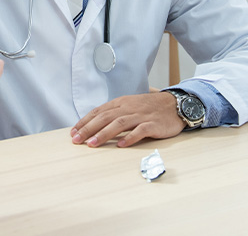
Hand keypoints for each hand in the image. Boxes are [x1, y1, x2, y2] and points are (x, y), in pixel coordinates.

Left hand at [70, 91, 185, 147]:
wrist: (174, 104)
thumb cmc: (148, 108)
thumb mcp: (128, 106)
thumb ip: (113, 113)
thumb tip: (94, 125)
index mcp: (120, 103)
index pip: (98, 112)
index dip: (85, 122)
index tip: (73, 132)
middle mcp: (128, 108)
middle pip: (105, 118)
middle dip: (88, 129)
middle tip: (76, 140)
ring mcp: (141, 116)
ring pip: (119, 124)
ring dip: (104, 134)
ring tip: (92, 144)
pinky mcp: (153, 124)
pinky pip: (140, 131)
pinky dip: (130, 137)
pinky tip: (121, 145)